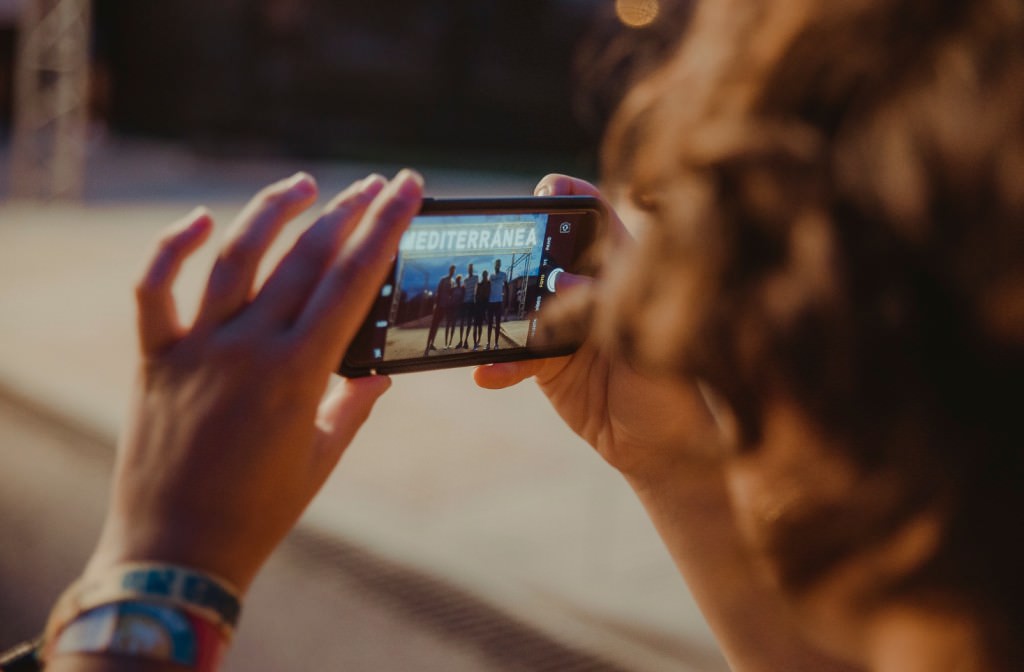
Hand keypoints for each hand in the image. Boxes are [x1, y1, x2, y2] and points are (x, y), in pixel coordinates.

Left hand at [83, 170, 423, 591]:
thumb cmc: (261, 510)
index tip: (405, 191)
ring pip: (236, 257)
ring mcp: (198, 348)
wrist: (177, 552)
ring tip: (304, 186)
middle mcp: (249, 348)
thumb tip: (380, 371)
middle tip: (376, 184)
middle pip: (306, 258)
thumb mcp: (322, 457)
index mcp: (299, 372)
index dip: (384, 228)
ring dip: (273, 212)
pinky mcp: (155, 358)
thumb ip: (353, 405)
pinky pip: (155, 290)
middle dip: (348, 212)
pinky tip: (199, 220)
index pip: (352, 280)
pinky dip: (171, 248)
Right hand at [474, 174, 720, 487]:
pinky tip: (487, 375)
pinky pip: (513, 356)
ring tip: (477, 319)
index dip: (572, 196)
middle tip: (491, 253)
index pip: (598, 218)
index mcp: (626, 269)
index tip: (547, 190)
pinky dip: (499, 365)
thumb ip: (605, 306)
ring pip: (520, 304)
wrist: (663, 447)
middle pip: (545, 254)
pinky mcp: (545, 363)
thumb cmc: (678, 386)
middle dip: (517, 250)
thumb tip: (561, 279)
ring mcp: (563, 325)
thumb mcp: (649, 340)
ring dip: (496, 312)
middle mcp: (590, 289)